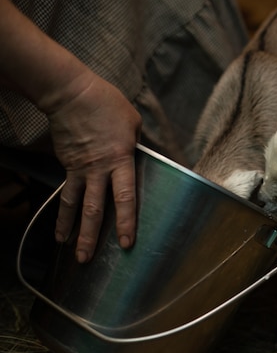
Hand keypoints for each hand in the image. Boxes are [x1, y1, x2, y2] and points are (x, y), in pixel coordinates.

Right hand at [47, 72, 141, 262]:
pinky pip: (66, 192)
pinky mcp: (67, 165)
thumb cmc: (107, 105)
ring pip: (74, 205)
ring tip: (68, 249)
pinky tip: (60, 226)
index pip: (125, 197)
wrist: (71, 93)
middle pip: (95, 209)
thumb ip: (137, 146)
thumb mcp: (134, 124)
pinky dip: (62, 211)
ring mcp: (79, 169)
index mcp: (120, 160)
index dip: (126, 221)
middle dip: (91, 236)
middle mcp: (98, 170)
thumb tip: (140, 159)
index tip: (126, 242)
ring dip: (71, 229)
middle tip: (88, 259)